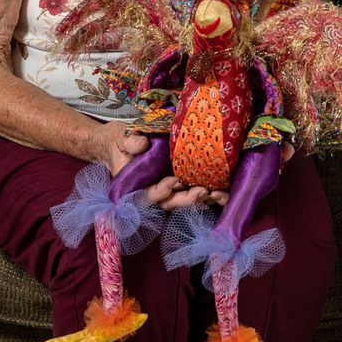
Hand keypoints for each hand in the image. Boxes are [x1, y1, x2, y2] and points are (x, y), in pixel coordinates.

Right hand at [97, 122, 226, 208]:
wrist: (120, 143)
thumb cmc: (118, 142)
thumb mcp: (119, 138)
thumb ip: (128, 141)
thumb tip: (142, 143)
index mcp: (135, 186)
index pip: (148, 195)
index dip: (160, 191)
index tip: (172, 181)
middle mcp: (152, 190)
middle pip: (170, 202)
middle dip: (187, 200)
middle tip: (203, 192)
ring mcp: (166, 187)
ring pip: (183, 200)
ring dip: (201, 199)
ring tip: (218, 194)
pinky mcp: (178, 181)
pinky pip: (192, 190)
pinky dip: (207, 192)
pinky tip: (222, 190)